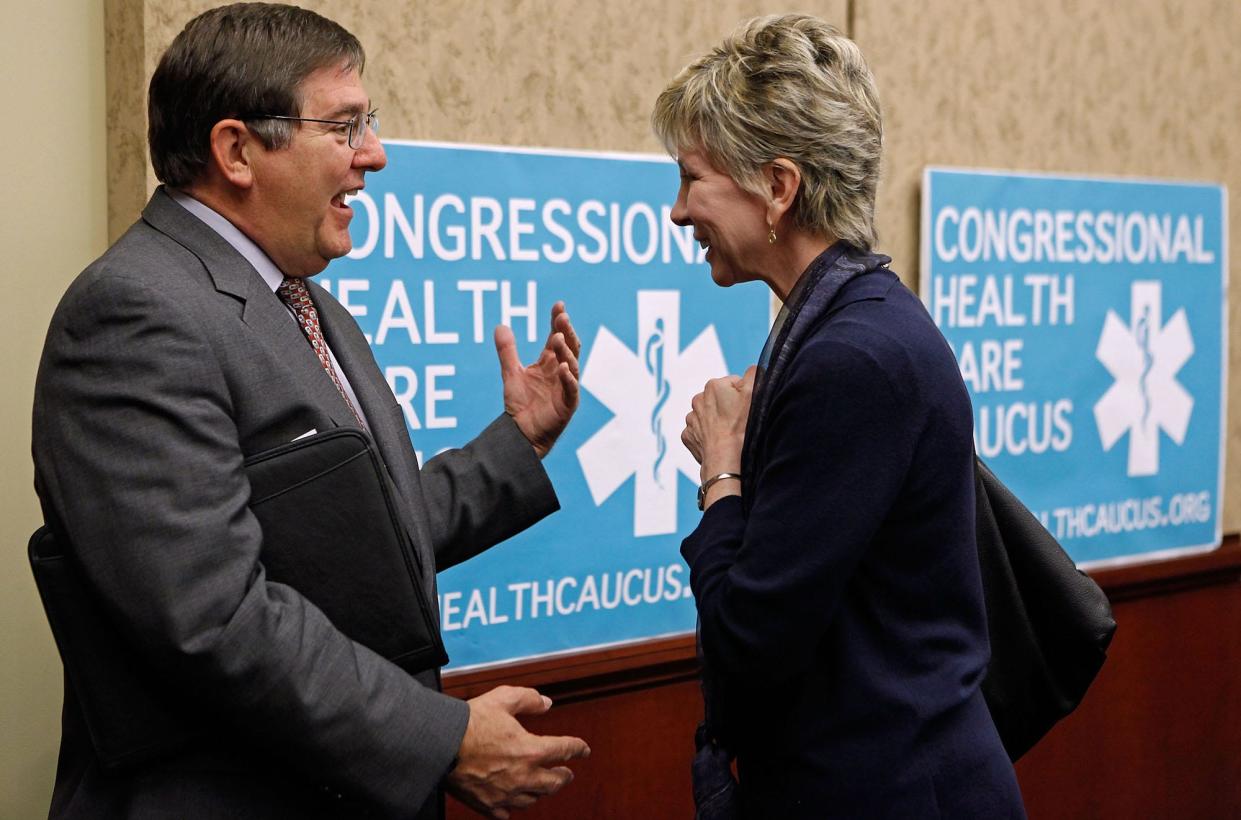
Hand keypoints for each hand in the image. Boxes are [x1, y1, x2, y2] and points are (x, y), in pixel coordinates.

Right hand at [445, 686, 590, 819]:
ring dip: (541, 791)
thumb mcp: (503, 698)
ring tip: (543, 786)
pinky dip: (513, 808)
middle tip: (566, 773)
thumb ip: (529, 699)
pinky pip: (507, 813)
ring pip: (533, 799)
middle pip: (554, 782)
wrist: (441, 745)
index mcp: (531, 750)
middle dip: (564, 776)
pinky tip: (513, 803)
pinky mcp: (488, 805)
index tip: (583, 749)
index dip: (577, 748)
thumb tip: (546, 703)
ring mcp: (506, 794)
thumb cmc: (471, 721)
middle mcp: (523, 776)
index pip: (564, 750)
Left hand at [495, 302, 580, 456]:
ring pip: (573, 365)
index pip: (557, 337)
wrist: (521, 433)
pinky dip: (569, 378)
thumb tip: (500, 325)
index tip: (559, 305)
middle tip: (562, 317)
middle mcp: (561, 372)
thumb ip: (507, 351)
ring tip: (558, 338)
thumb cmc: (521, 404)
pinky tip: (564, 368)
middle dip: (567, 331)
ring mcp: (567, 387)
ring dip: (566, 351)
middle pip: (569, 347)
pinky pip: (571, 389)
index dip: (558, 321)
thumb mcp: (511, 373)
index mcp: (550, 362)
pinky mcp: (568, 404)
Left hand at [682, 366, 755, 502]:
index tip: (747, 409)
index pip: (734, 384)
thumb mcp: (754, 393)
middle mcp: (698, 399)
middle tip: (739, 422)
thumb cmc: (742, 427)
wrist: (725, 460)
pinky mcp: (688, 436)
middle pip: (719, 399)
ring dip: (717, 421)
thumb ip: (754, 373)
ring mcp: (691, 419)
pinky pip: (699, 432)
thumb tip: (751, 369)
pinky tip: (717, 442)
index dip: (744, 396)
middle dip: (728, 407)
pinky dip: (707, 436)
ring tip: (729, 433)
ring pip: (708, 415)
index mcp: (714, 385)